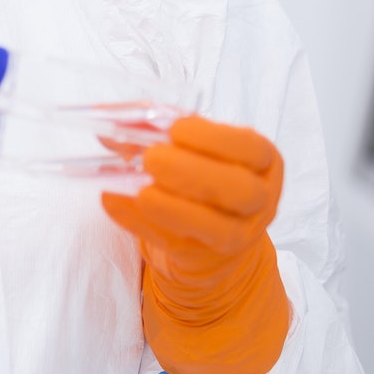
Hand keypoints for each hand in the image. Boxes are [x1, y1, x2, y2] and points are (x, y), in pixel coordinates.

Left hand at [101, 117, 290, 373]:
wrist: (207, 236)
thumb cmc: (198, 176)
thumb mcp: (188, 146)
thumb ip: (155, 127)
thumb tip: (111, 115)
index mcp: (262, 162)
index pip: (251, 149)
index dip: (213, 138)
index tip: (175, 128)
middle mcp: (259, 201)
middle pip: (241, 191)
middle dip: (194, 173)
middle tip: (152, 159)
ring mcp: (237, 236)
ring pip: (218, 229)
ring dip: (174, 208)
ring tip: (140, 190)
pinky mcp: (205, 259)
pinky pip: (174, 244)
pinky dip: (140, 223)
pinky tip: (114, 202)